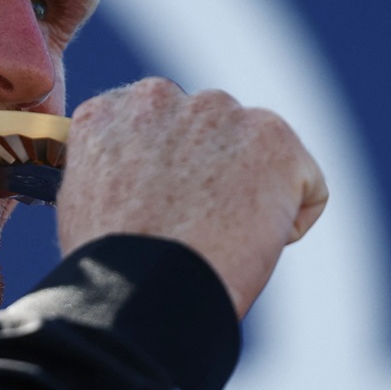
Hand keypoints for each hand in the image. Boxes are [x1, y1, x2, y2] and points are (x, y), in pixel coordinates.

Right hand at [55, 78, 327, 317]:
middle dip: (211, 167)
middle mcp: (157, 97)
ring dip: (249, 187)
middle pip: (204, 127)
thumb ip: (116, 170)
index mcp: (107, 113)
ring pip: (252, 149)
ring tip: (223, 239)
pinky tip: (255, 247)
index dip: (165, 171)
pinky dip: (291, 219)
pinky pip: (303, 182)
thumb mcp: (86, 204)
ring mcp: (216, 112)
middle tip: (198, 225)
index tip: (164, 208)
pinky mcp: (272, 137)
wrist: (146, 292)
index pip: (150, 124)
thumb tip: (145, 181)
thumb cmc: (111, 273)